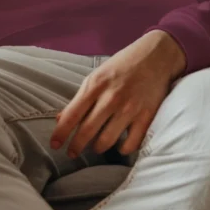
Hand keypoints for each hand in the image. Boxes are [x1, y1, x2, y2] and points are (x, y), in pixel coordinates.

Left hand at [50, 30, 185, 158]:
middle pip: (87, 131)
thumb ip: (81, 97)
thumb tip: (61, 119)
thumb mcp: (97, 76)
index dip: (61, 133)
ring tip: (96, 146)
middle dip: (76, 146)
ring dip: (98, 147)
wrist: (155, 56)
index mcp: (95, 84)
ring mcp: (130, 108)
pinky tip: (119, 145)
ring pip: (107, 141)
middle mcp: (111, 97)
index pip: (72, 114)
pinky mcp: (147, 116)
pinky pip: (131, 143)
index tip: (54, 145)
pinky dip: (122, 149)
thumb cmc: (122, 65)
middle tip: (71, 153)